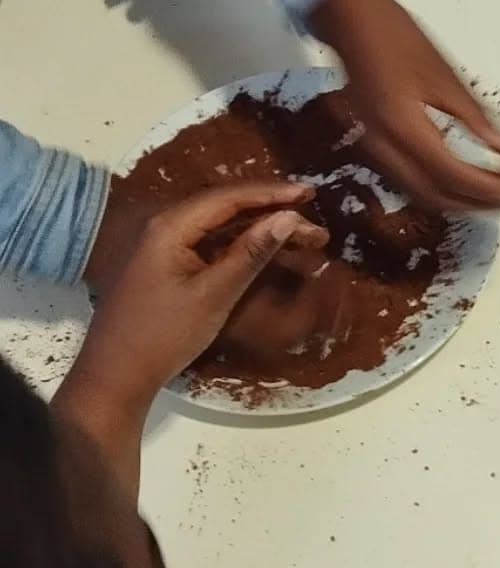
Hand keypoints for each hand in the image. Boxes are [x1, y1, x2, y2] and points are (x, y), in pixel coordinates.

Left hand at [74, 182, 326, 409]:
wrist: (116, 373)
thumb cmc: (163, 333)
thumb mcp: (213, 294)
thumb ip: (250, 254)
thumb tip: (288, 218)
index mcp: (172, 226)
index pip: (229, 198)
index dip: (271, 194)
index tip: (309, 195)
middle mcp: (167, 227)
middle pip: (226, 208)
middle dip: (272, 212)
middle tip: (315, 224)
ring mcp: (167, 247)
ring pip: (222, 227)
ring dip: (261, 230)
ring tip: (303, 237)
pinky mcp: (170, 266)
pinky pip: (212, 245)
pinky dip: (243, 246)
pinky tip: (267, 250)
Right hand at [309, 0, 499, 212]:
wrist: (350, 21)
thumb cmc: (396, 37)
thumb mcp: (444, 75)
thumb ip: (476, 118)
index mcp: (404, 126)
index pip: (453, 175)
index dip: (489, 189)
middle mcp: (384, 147)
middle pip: (437, 197)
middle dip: (478, 204)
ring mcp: (375, 150)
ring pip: (422, 196)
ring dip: (460, 202)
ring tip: (496, 195)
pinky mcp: (375, 148)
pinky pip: (410, 184)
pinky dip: (441, 191)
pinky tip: (465, 184)